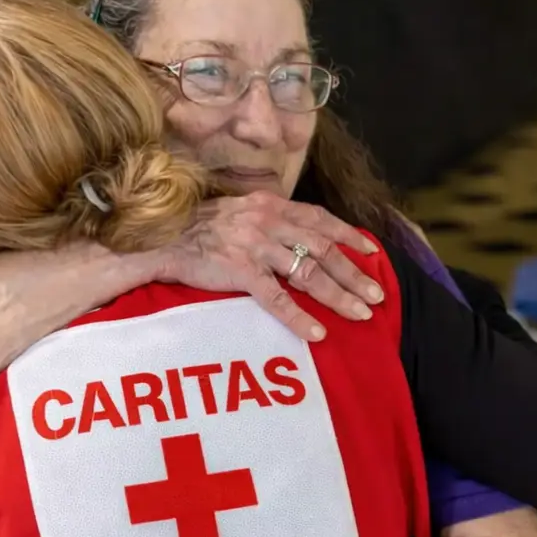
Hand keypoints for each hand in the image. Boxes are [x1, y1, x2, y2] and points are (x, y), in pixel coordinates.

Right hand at [157, 191, 383, 340]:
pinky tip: (316, 332)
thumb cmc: (196, 230)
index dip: (347, 235)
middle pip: (322, 248)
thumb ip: (266, 220)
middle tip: (377, 295)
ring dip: (338, 295)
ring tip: (361, 313)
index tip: (371, 251)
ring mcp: (253, 246)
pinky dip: (299, 317)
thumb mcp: (236, 213)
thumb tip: (293, 237)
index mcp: (268, 204)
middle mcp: (266, 221)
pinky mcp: (239, 272)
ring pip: (308, 272)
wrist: (160, 239)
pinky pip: (276, 299)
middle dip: (353, 273)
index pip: (318, 217)